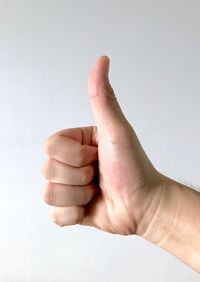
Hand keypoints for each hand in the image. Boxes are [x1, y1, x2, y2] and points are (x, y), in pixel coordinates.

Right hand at [42, 56, 162, 234]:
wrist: (143, 205)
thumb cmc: (134, 168)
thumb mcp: (117, 131)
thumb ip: (103, 98)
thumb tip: (101, 61)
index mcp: (75, 143)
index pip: (50, 146)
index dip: (75, 156)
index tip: (97, 156)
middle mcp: (68, 163)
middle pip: (47, 169)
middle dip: (79, 177)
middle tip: (99, 174)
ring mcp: (67, 187)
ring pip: (49, 193)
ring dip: (78, 196)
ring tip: (97, 191)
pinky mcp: (68, 209)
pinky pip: (54, 214)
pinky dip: (74, 214)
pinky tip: (91, 206)